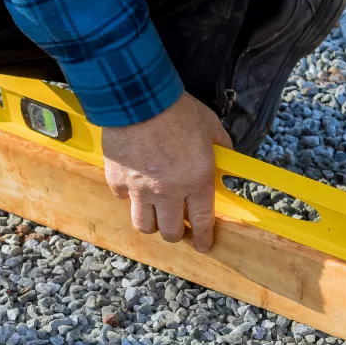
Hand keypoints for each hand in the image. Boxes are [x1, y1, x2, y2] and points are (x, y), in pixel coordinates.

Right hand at [101, 92, 231, 251]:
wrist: (138, 100)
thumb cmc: (177, 111)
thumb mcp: (211, 126)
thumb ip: (222, 146)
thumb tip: (228, 154)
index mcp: (197, 180)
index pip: (201, 220)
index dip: (203, 237)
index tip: (203, 245)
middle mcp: (168, 191)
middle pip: (170, 231)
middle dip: (176, 234)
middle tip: (178, 229)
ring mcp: (140, 189)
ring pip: (143, 224)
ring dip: (151, 223)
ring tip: (156, 215)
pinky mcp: (117, 180)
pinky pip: (123, 199)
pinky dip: (129, 197)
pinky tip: (135, 187)